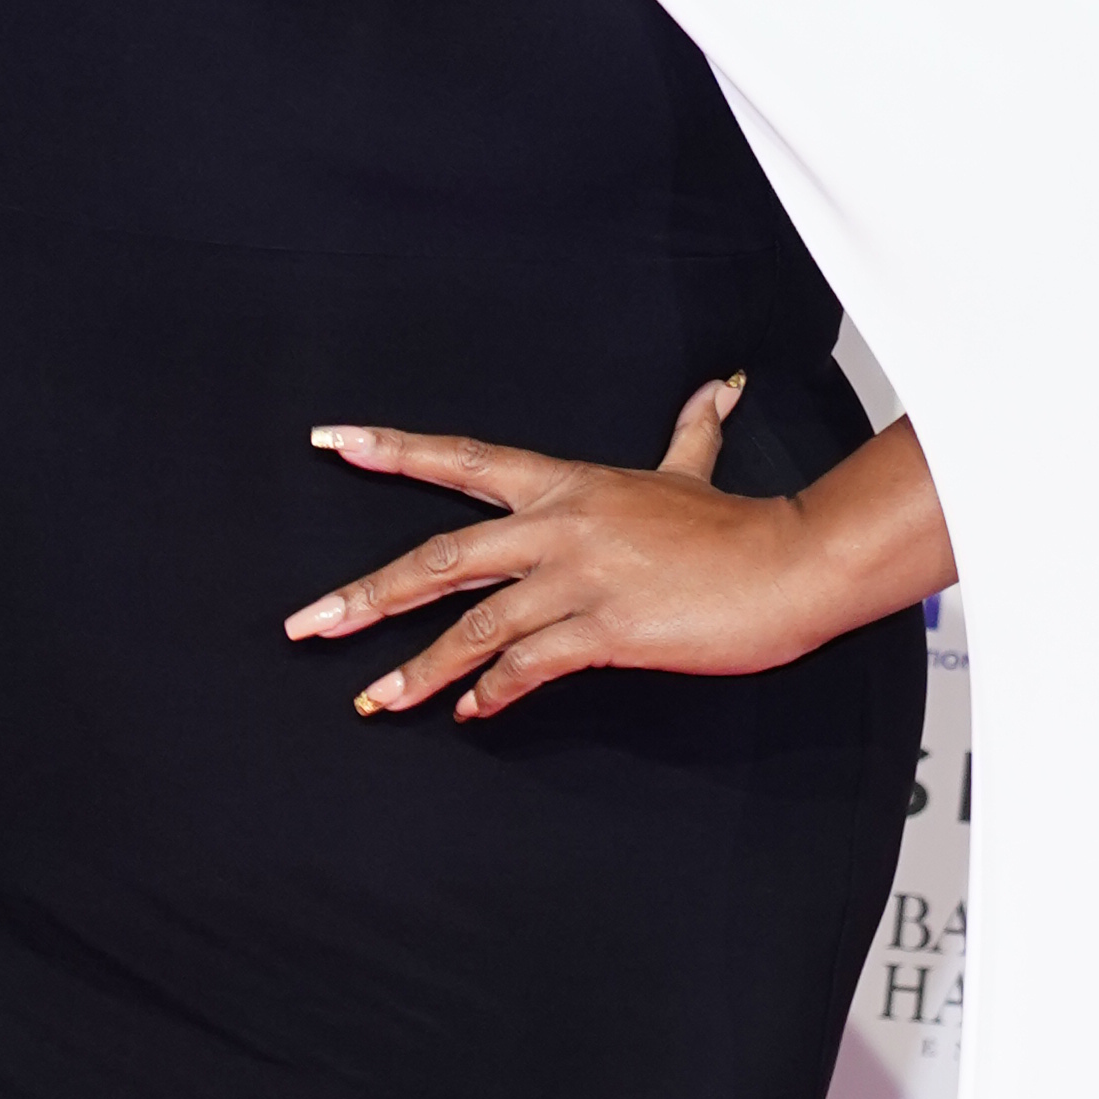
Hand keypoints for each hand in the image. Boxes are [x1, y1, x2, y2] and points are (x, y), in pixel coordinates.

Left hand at [288, 380, 772, 714]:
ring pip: (474, 623)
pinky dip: (493, 691)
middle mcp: (559, 526)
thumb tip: (716, 386)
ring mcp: (579, 577)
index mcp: (566, 484)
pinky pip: (529, 664)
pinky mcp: (605, 628)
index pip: (464, 459)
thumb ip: (690, 429)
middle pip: (440, 555)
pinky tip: (471, 712)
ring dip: (419, 668)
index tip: (333, 443)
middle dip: (367, 594)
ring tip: (376, 700)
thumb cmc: (737, 528)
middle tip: (308, 623)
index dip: (394, 450)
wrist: (790, 563)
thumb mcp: (695, 469)